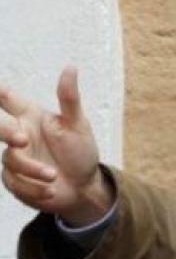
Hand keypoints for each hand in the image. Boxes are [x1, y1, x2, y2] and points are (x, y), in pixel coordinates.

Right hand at [0, 66, 113, 225]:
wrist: (85, 187)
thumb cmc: (81, 151)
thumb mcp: (78, 125)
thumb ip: (69, 98)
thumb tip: (71, 67)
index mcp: (30, 116)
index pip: (7, 98)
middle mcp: (19, 134)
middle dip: (4, 131)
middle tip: (21, 139)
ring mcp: (15, 158)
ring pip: (10, 159)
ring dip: (33, 170)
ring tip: (53, 176)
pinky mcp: (15, 181)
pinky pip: (15, 183)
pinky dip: (34, 189)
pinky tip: (51, 191)